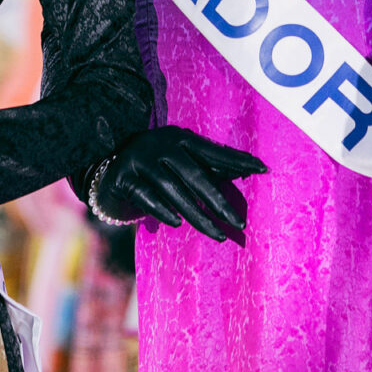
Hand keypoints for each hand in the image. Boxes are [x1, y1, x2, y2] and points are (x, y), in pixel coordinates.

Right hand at [88, 126, 264, 243]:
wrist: (107, 170)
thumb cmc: (154, 168)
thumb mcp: (179, 161)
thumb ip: (207, 166)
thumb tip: (248, 172)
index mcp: (177, 137)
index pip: (212, 151)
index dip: (237, 160)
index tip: (263, 169)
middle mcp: (158, 145)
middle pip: (194, 174)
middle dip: (218, 200)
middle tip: (238, 222)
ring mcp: (138, 160)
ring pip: (172, 189)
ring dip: (196, 214)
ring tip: (217, 234)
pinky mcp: (122, 178)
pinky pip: (146, 197)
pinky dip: (162, 211)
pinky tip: (177, 223)